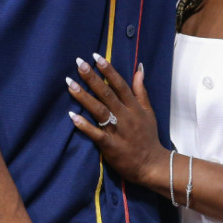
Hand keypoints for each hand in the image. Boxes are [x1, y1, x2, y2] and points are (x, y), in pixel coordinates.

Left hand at [68, 54, 167, 185]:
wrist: (152, 165)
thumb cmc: (148, 137)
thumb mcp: (148, 112)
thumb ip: (141, 90)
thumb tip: (139, 68)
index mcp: (135, 107)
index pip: (120, 85)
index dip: (108, 71)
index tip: (96, 57)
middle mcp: (126, 116)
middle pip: (107, 94)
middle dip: (93, 78)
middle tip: (79, 64)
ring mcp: (118, 131)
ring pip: (100, 111)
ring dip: (84, 97)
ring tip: (70, 84)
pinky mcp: (110, 146)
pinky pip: (96, 134)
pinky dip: (84, 125)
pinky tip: (72, 116)